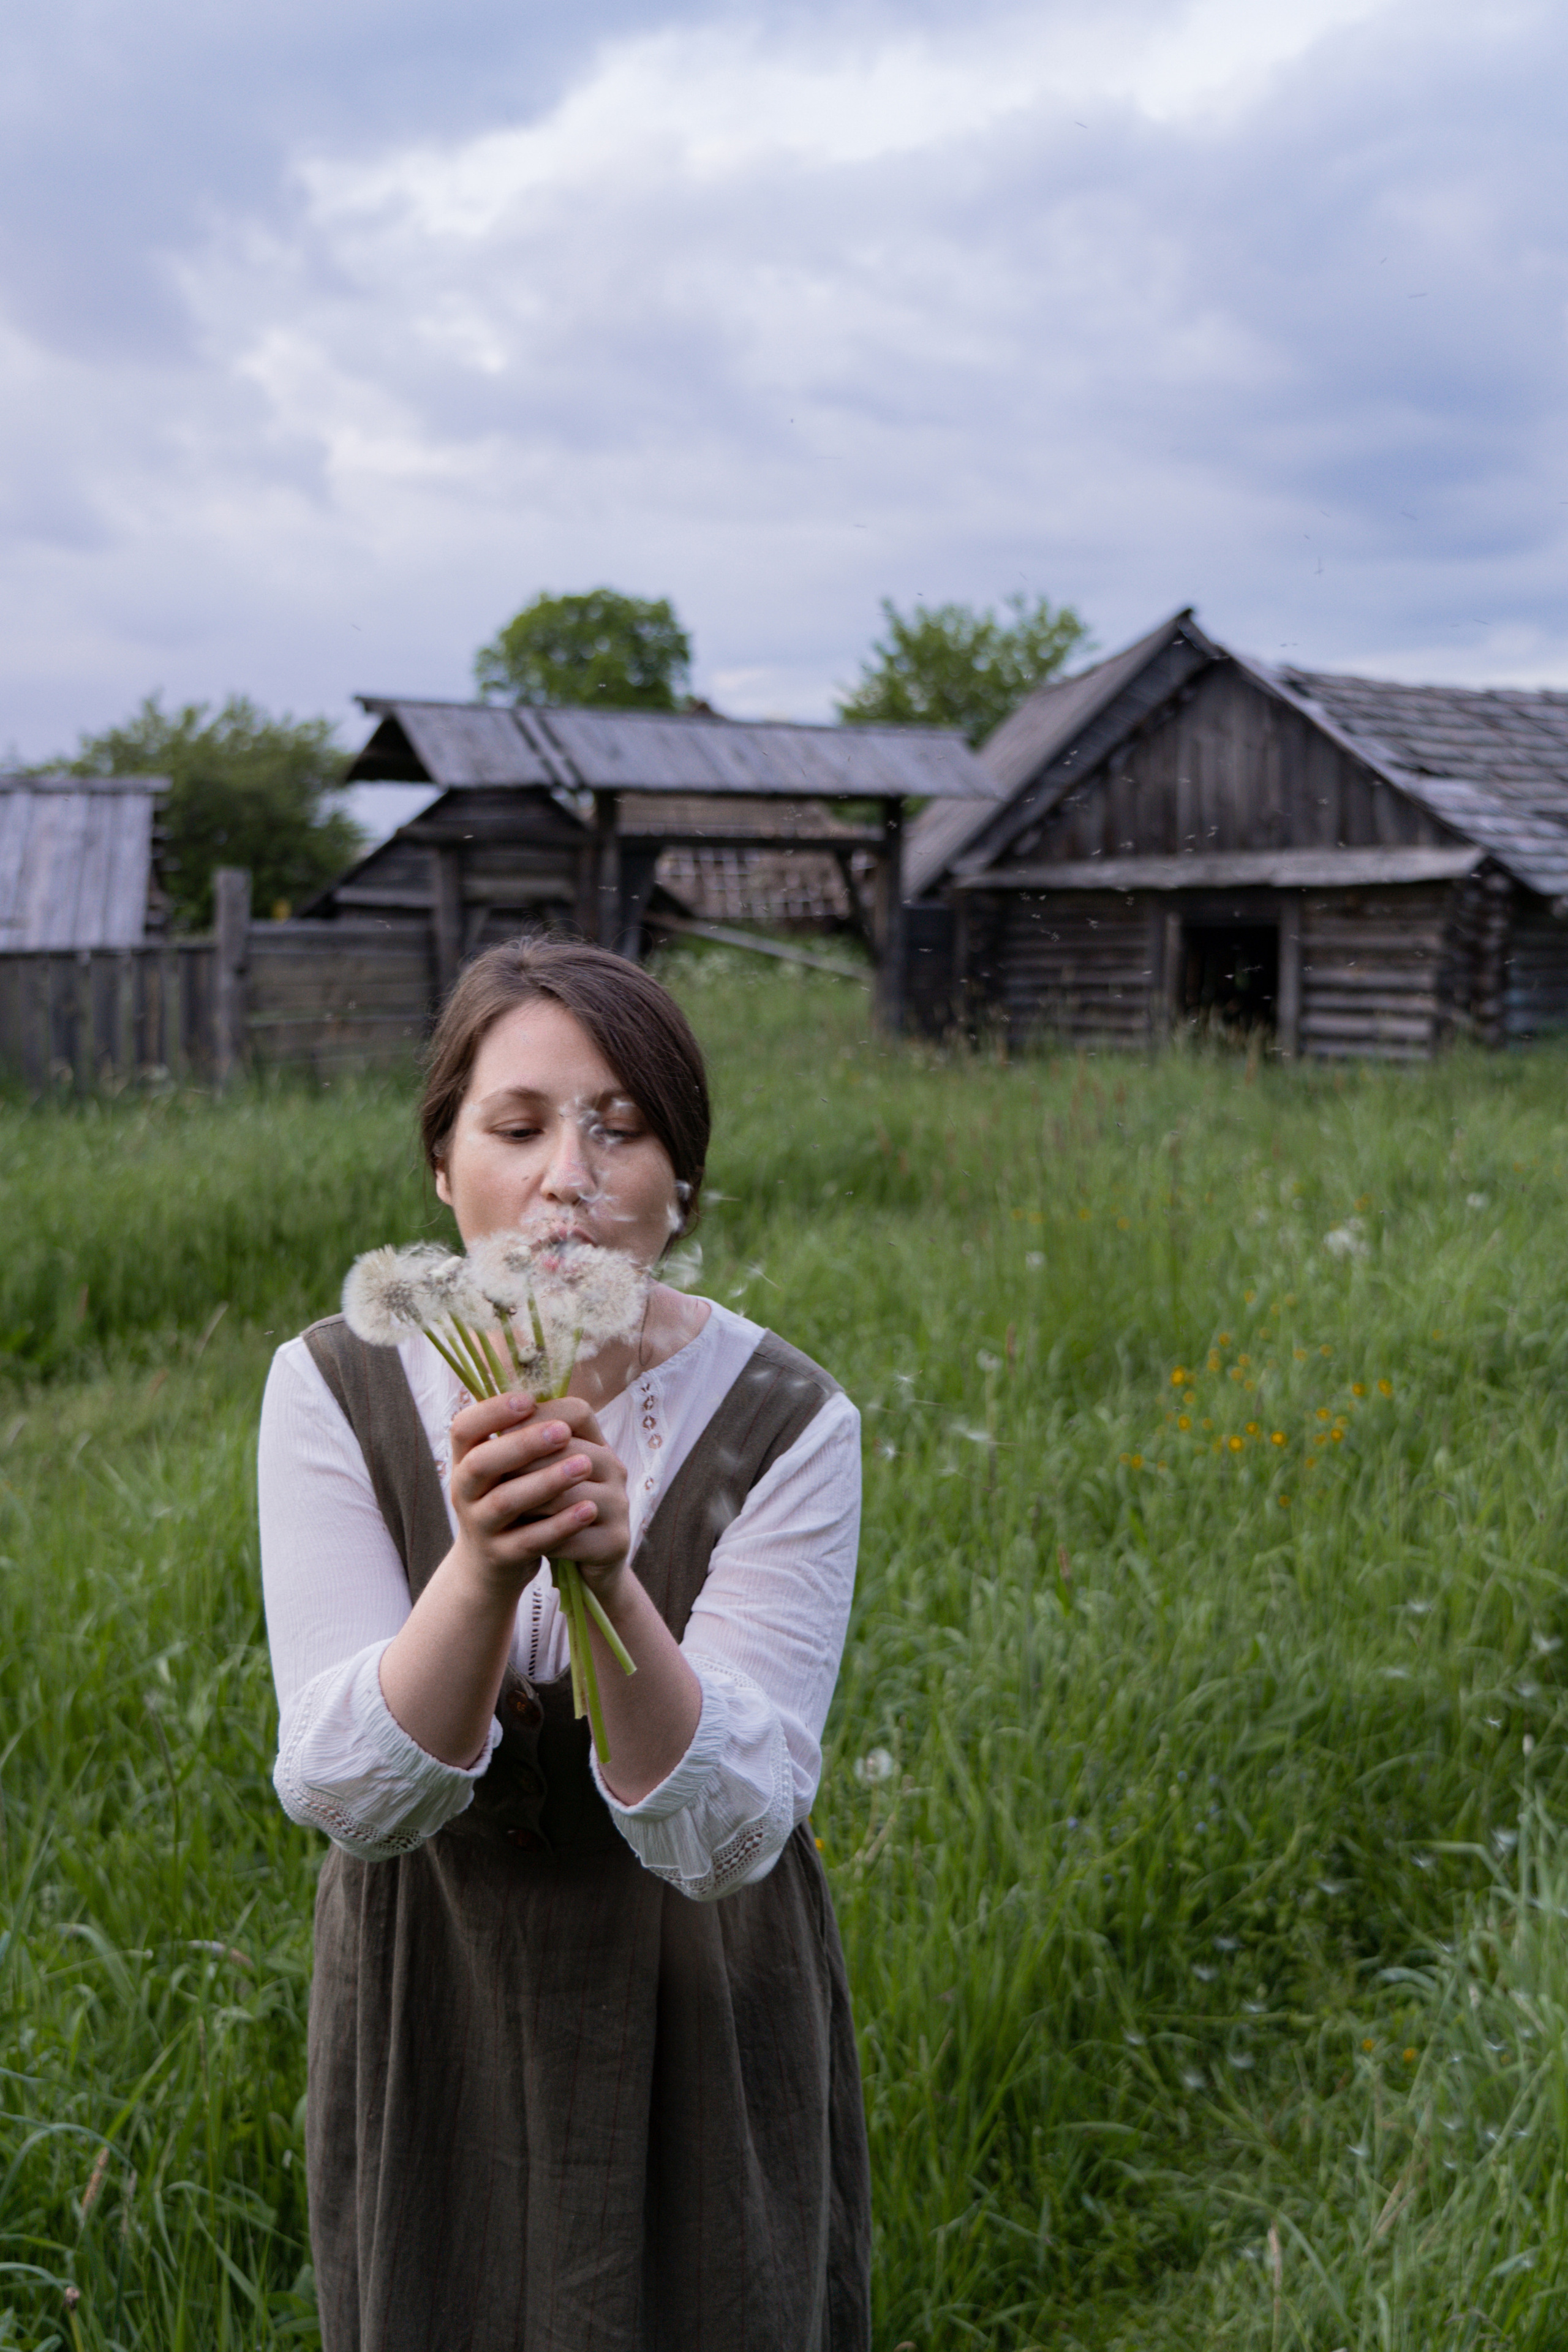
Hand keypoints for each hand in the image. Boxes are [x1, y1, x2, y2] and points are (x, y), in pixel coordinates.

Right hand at [447, 1391, 629, 1594]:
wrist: (491, 1566)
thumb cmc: (509, 1501)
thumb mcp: (506, 1469)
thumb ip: (524, 1436)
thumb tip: (559, 1393)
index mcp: (465, 1461)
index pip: (464, 1429)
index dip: (491, 1412)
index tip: (528, 1400)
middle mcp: (464, 1492)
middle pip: (481, 1463)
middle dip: (523, 1444)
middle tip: (563, 1431)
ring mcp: (479, 1526)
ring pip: (506, 1502)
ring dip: (547, 1481)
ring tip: (585, 1465)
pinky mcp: (501, 1557)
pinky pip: (529, 1540)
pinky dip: (559, 1525)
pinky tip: (589, 1510)